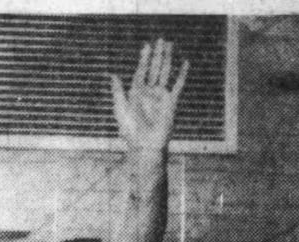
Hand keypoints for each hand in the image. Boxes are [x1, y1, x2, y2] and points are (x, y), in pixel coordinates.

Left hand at [110, 38, 188, 155]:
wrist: (145, 145)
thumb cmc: (130, 131)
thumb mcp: (121, 109)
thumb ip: (118, 92)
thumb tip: (113, 75)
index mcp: (136, 93)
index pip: (141, 71)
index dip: (143, 58)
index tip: (146, 46)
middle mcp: (149, 92)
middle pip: (154, 68)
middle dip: (157, 54)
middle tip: (160, 40)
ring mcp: (161, 96)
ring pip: (165, 72)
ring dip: (168, 59)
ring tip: (170, 45)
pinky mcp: (172, 102)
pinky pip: (178, 85)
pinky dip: (182, 74)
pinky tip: (185, 63)